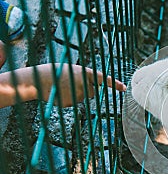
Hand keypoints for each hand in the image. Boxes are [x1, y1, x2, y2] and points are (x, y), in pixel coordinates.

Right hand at [0, 63, 126, 107]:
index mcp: (85, 72)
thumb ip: (83, 77)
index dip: (115, 84)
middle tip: (69, 84)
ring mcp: (78, 94)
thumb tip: (92, 86)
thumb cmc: (54, 72)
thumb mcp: (71, 70)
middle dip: (84, 90)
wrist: (37, 80)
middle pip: (92, 92)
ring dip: (75, 94)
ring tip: (62, 87)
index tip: (124, 88)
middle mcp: (84, 83)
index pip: (104, 79)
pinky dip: (67, 99)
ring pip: (82, 98)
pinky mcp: (72, 102)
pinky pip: (73, 102)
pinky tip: (59, 93)